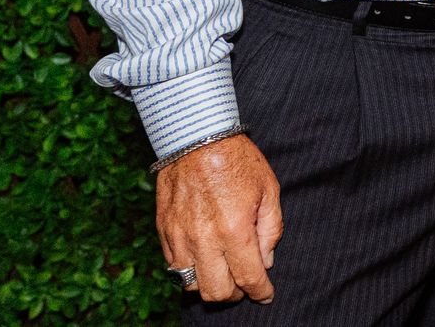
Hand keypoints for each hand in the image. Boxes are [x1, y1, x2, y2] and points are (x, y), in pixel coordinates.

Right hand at [155, 133, 282, 304]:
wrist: (196, 138)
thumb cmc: (237, 160)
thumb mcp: (269, 189)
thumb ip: (271, 229)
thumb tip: (266, 261)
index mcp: (234, 229)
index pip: (248, 277)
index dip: (260, 292)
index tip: (266, 295)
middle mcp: (204, 239)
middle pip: (216, 291)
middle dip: (235, 294)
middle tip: (245, 284)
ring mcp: (179, 237)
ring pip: (191, 284)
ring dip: (210, 284)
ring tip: (224, 272)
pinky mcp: (163, 231)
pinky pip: (174, 266)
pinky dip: (190, 270)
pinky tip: (205, 257)